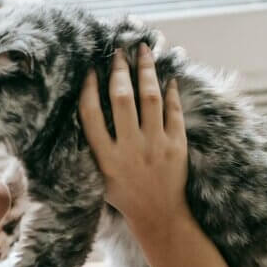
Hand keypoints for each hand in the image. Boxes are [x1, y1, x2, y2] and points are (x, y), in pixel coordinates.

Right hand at [78, 43, 189, 237]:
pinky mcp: (177, 145)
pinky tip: (168, 77)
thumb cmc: (125, 195)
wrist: (159, 215)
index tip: (90, 70)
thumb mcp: (100, 177)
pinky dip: (171, 92)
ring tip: (144, 51)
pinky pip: (174, 111)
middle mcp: (129, 149)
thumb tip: (90, 111)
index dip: (89, 89)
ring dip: (146, 71)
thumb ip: (95, 148)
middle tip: (118, 51)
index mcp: (106, 158)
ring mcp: (155, 145)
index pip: (91, 115)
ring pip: (150, 98)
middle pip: (121, 99)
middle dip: (119, 71)